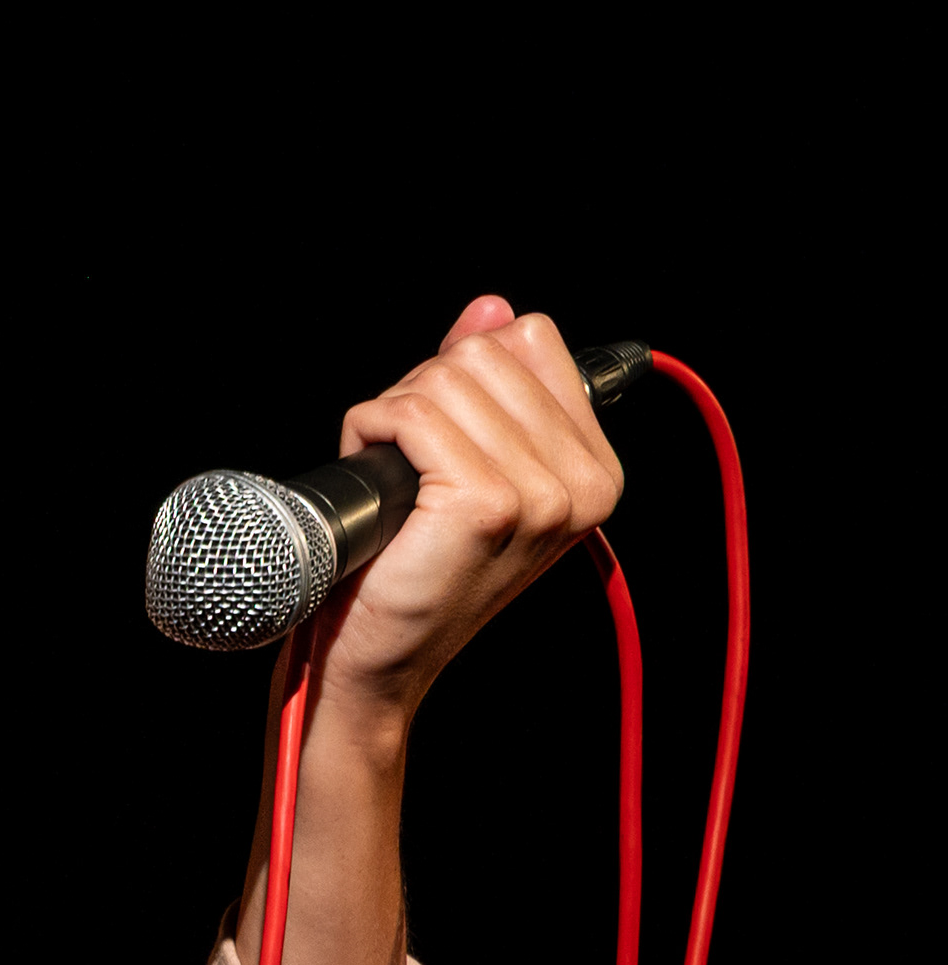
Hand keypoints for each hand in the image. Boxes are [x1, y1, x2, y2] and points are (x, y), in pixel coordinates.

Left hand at [315, 298, 626, 722]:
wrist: (378, 656)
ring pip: (443, 380)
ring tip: (393, 480)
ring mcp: (540, 495)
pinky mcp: (484, 503)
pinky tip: (374, 482)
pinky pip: (410, 414)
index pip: (529, 341)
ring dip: (391, 418)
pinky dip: (369, 433)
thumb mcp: (467, 463)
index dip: (461, 374)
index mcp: (595, 470)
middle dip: (422, 394)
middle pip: (481, 356)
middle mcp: (582, 484)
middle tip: (407, 466)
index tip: (443, 435)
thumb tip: (494, 309)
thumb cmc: (414, 564)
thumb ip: (488, 383)